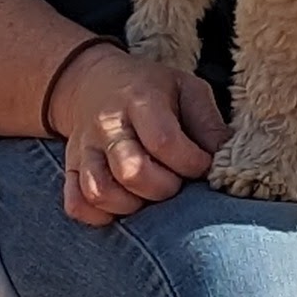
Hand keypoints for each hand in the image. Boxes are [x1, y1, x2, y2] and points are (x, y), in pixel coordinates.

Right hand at [55, 49, 225, 223]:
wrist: (92, 81)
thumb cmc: (150, 89)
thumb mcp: (186, 89)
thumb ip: (208, 124)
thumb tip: (224, 161)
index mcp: (141, 99)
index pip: (164, 142)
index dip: (191, 163)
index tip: (202, 165)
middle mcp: (108, 125)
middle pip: (132, 172)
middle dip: (164, 188)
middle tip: (176, 182)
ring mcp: (85, 149)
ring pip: (100, 192)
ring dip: (132, 205)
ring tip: (149, 195)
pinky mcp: (71, 169)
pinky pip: (76, 204)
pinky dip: (99, 215)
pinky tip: (121, 206)